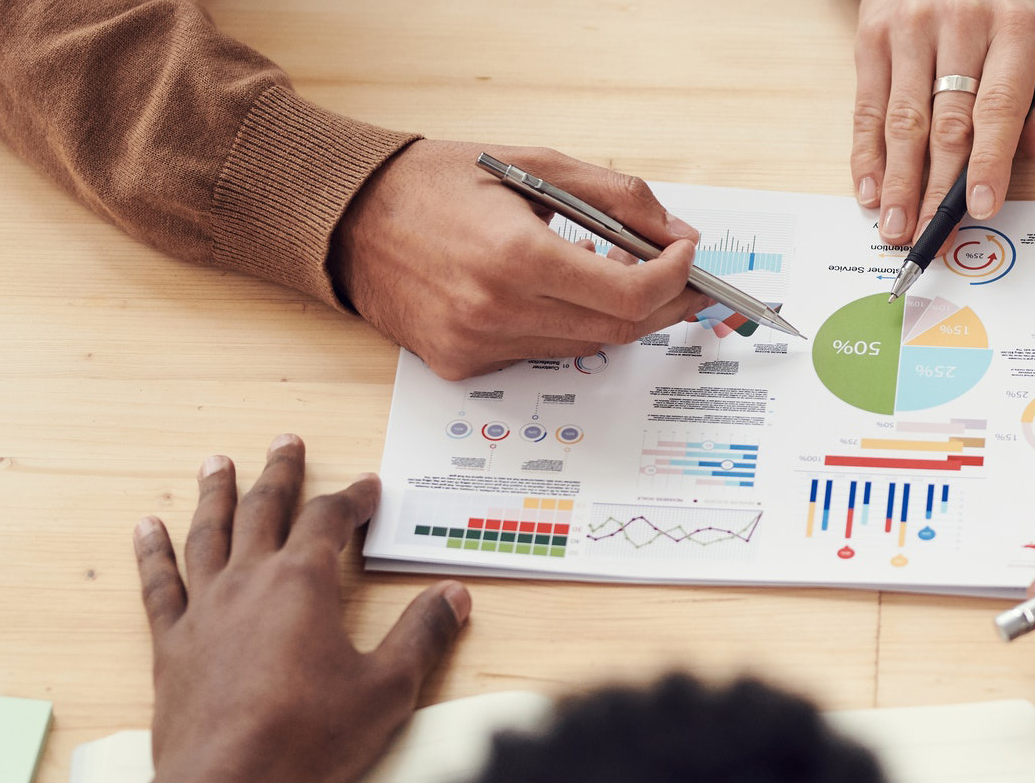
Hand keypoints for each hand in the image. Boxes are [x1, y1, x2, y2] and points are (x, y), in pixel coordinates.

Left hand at [133, 435, 471, 782]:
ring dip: (216, 494)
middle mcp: (249, 583)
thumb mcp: (387, 688)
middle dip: (281, 473)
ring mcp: (204, 610)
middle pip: (265, 510)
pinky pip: (159, 584)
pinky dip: (153, 552)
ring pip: (208, 534)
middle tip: (286, 442)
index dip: (353, 498)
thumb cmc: (306, 738)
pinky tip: (146, 528)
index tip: (368, 487)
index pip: (331, 520)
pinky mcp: (171, 644)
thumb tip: (452, 597)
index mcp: (303, 585)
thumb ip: (422, 636)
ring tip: (218, 462)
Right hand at [332, 140, 710, 379]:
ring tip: (613, 271)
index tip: (687, 256)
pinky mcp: (461, 365)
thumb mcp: (535, 164)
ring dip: (614, 313)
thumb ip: (617, 198)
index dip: (675, 279)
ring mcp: (476, 346)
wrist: (347, 216)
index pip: (630, 295)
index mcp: (515, 257)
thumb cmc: (436, 182)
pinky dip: (564, 325)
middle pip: (618, 329)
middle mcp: (495, 311)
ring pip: (583, 346)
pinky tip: (553, 291)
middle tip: (679, 275)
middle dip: (663, 302)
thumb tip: (676, 234)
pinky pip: (539, 354)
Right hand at [852, 0, 1034, 244]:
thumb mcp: (1033, 39)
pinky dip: (867, 154)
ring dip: (898, 182)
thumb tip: (1030, 152)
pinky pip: (867, 106)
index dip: (990, 163)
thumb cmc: (994, 7)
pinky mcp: (873, 36)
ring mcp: (911, 29)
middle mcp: (961, 25)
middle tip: (931, 235)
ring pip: (904, 121)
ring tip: (896, 225)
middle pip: (948, 124)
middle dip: (938, 189)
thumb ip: (1032, 97)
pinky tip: (870, 189)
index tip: (982, 207)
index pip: (1000, 108)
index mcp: (1013, 28)